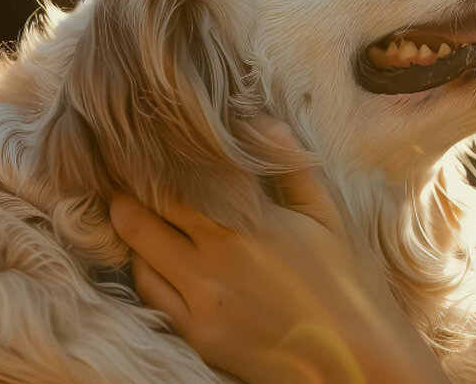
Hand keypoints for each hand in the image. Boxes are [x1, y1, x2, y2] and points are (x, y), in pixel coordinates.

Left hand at [109, 115, 447, 383]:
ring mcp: (203, 297)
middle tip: (122, 167)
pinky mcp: (196, 331)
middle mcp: (219, 256)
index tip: (147, 138)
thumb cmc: (347, 281)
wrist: (352, 356)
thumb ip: (291, 165)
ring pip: (139, 249)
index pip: (184, 175)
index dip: (159, 154)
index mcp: (252, 220)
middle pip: (147, 209)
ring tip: (129, 205)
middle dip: (130, 185)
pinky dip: (144, 265)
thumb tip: (259, 119)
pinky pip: (150, 291)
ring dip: (130, 224)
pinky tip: (151, 254)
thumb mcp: (328, 214)